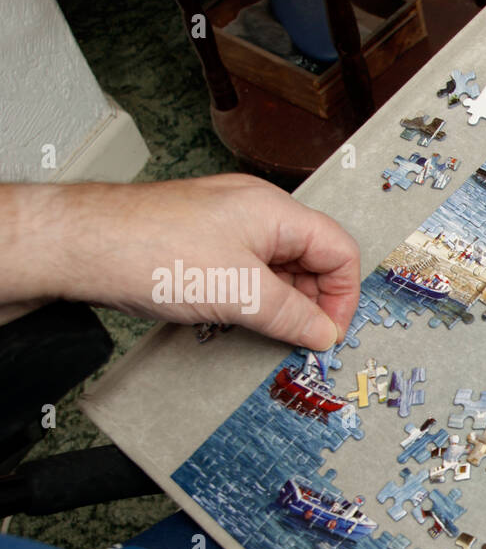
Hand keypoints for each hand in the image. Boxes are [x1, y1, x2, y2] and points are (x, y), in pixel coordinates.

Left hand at [2, 175, 359, 349]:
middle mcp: (255, 211)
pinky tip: (235, 316)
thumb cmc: (152, 253)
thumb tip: (324, 333)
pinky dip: (252, 296)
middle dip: (311, 301)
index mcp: (275, 211)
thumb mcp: (240, 294)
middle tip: (298, 338)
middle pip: (312, 258)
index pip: (339, 250)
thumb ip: (292, 316)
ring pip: (278, 267)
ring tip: (264, 330)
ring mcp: (227, 223)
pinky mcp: (202, 240)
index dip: (343, 295)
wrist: (80, 246)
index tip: (328, 331)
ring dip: (280, 302)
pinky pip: (247, 270)